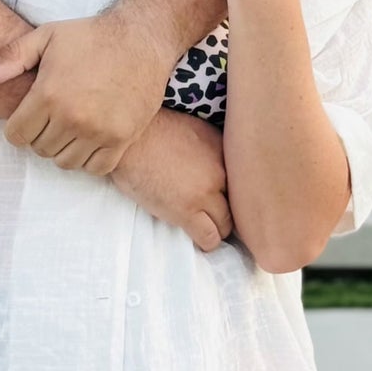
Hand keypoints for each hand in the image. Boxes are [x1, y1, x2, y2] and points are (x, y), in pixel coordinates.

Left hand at [0, 13, 175, 175]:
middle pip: (40, 149)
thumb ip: (13, 57)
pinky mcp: (121, 139)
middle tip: (53, 114)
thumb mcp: (47, 36)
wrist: (141, 39)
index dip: (19, 126)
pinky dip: (89, 158)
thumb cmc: (90, 36)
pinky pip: (95, 167)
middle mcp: (72, 118)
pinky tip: (90, 136)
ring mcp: (98, 132)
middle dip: (41, 134)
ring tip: (71, 124)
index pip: (16, 135)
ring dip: (63, 147)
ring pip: (65, 161)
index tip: (29, 114)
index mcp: (49, 94)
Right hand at [112, 109, 232, 251]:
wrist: (128, 139)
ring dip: (217, 227)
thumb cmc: (152, 131)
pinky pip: (210, 238)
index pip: (243, 181)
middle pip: (238, 205)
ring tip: (205, 225)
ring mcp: (205, 192)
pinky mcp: (187, 211)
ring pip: (226, 225)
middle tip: (214, 213)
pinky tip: (198, 237)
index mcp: (222, 147)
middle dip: (226, 210)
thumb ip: (211, 148)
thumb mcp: (192, 128)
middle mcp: (220, 170)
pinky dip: (207, 242)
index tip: (224, 197)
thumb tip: (217, 169)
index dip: (231, 191)